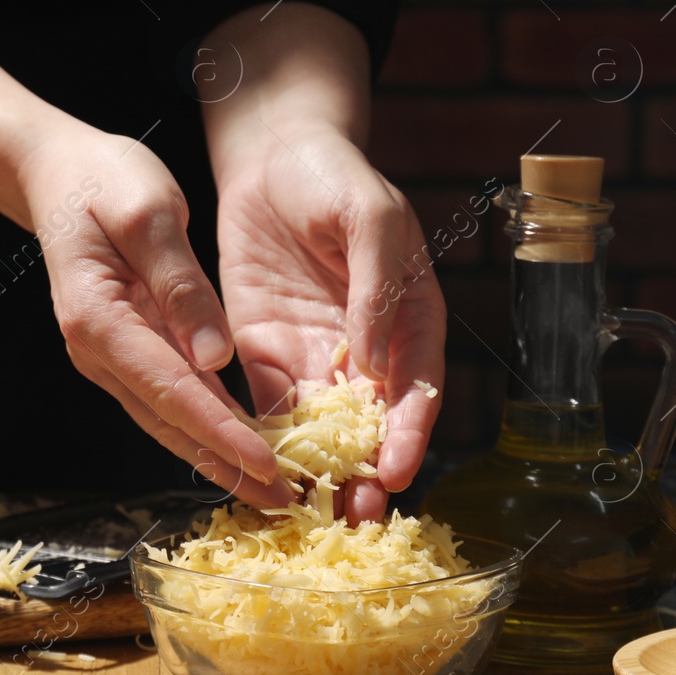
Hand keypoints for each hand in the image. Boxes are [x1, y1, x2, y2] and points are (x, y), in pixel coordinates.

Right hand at [17, 128, 290, 506]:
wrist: (54, 171)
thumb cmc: (101, 179)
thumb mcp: (148, 213)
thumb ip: (181, 285)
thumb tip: (216, 357)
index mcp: (99, 318)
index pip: (170, 389)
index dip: (220, 432)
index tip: (266, 464)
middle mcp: (96, 351)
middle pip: (167, 421)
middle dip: (224, 464)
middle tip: (282, 501)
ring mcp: (105, 356)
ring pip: (165, 420)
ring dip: (215, 456)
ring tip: (269, 488)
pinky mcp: (121, 351)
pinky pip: (165, 398)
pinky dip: (202, 427)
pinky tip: (237, 445)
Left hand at [214, 119, 445, 523]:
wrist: (269, 157)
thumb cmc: (333, 176)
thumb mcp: (369, 216)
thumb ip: (376, 284)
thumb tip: (375, 358)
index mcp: (409, 316)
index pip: (414, 386)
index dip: (407, 431)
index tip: (393, 470)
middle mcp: (368, 348)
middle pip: (371, 422)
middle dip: (365, 472)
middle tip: (357, 517)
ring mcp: (316, 355)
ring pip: (322, 429)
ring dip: (320, 474)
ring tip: (312, 515)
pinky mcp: (267, 354)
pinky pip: (270, 408)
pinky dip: (268, 446)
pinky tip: (261, 479)